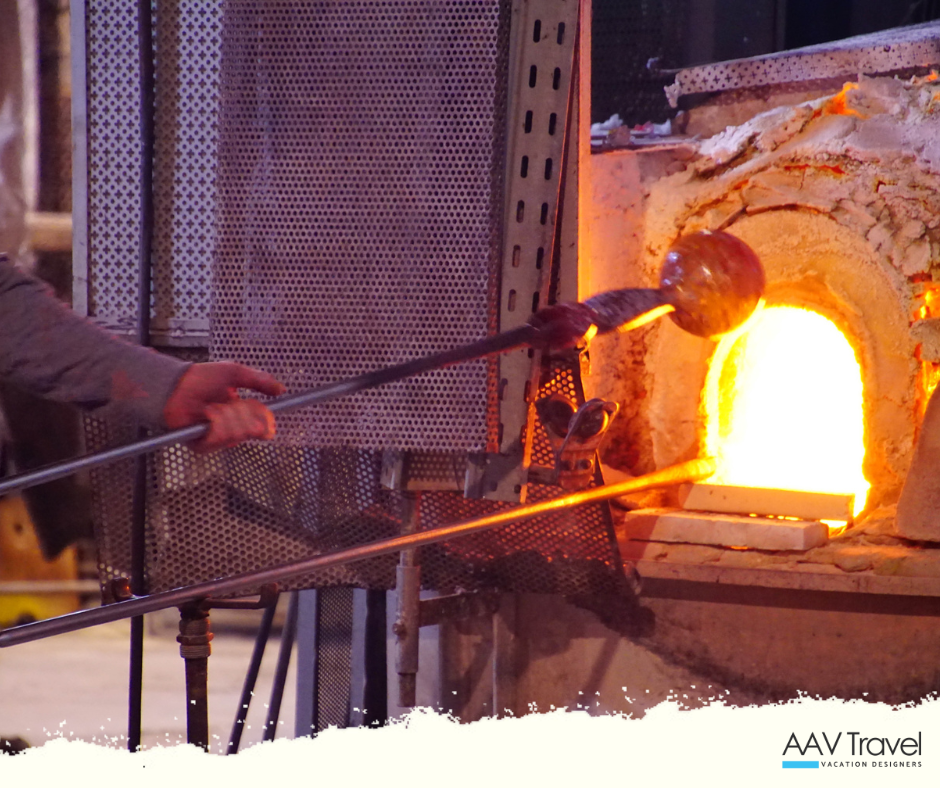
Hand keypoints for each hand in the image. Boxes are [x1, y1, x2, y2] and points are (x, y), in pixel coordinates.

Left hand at [162, 362, 285, 452]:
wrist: (175, 386)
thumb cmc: (201, 378)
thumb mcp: (235, 373)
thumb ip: (260, 380)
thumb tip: (281, 389)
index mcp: (242, 414)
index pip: (264, 424)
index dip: (266, 420)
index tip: (265, 413)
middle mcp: (233, 429)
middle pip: (253, 429)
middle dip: (242, 412)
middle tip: (228, 401)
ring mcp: (219, 439)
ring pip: (237, 433)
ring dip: (225, 415)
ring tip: (211, 406)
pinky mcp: (204, 446)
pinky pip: (220, 438)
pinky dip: (213, 423)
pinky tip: (204, 415)